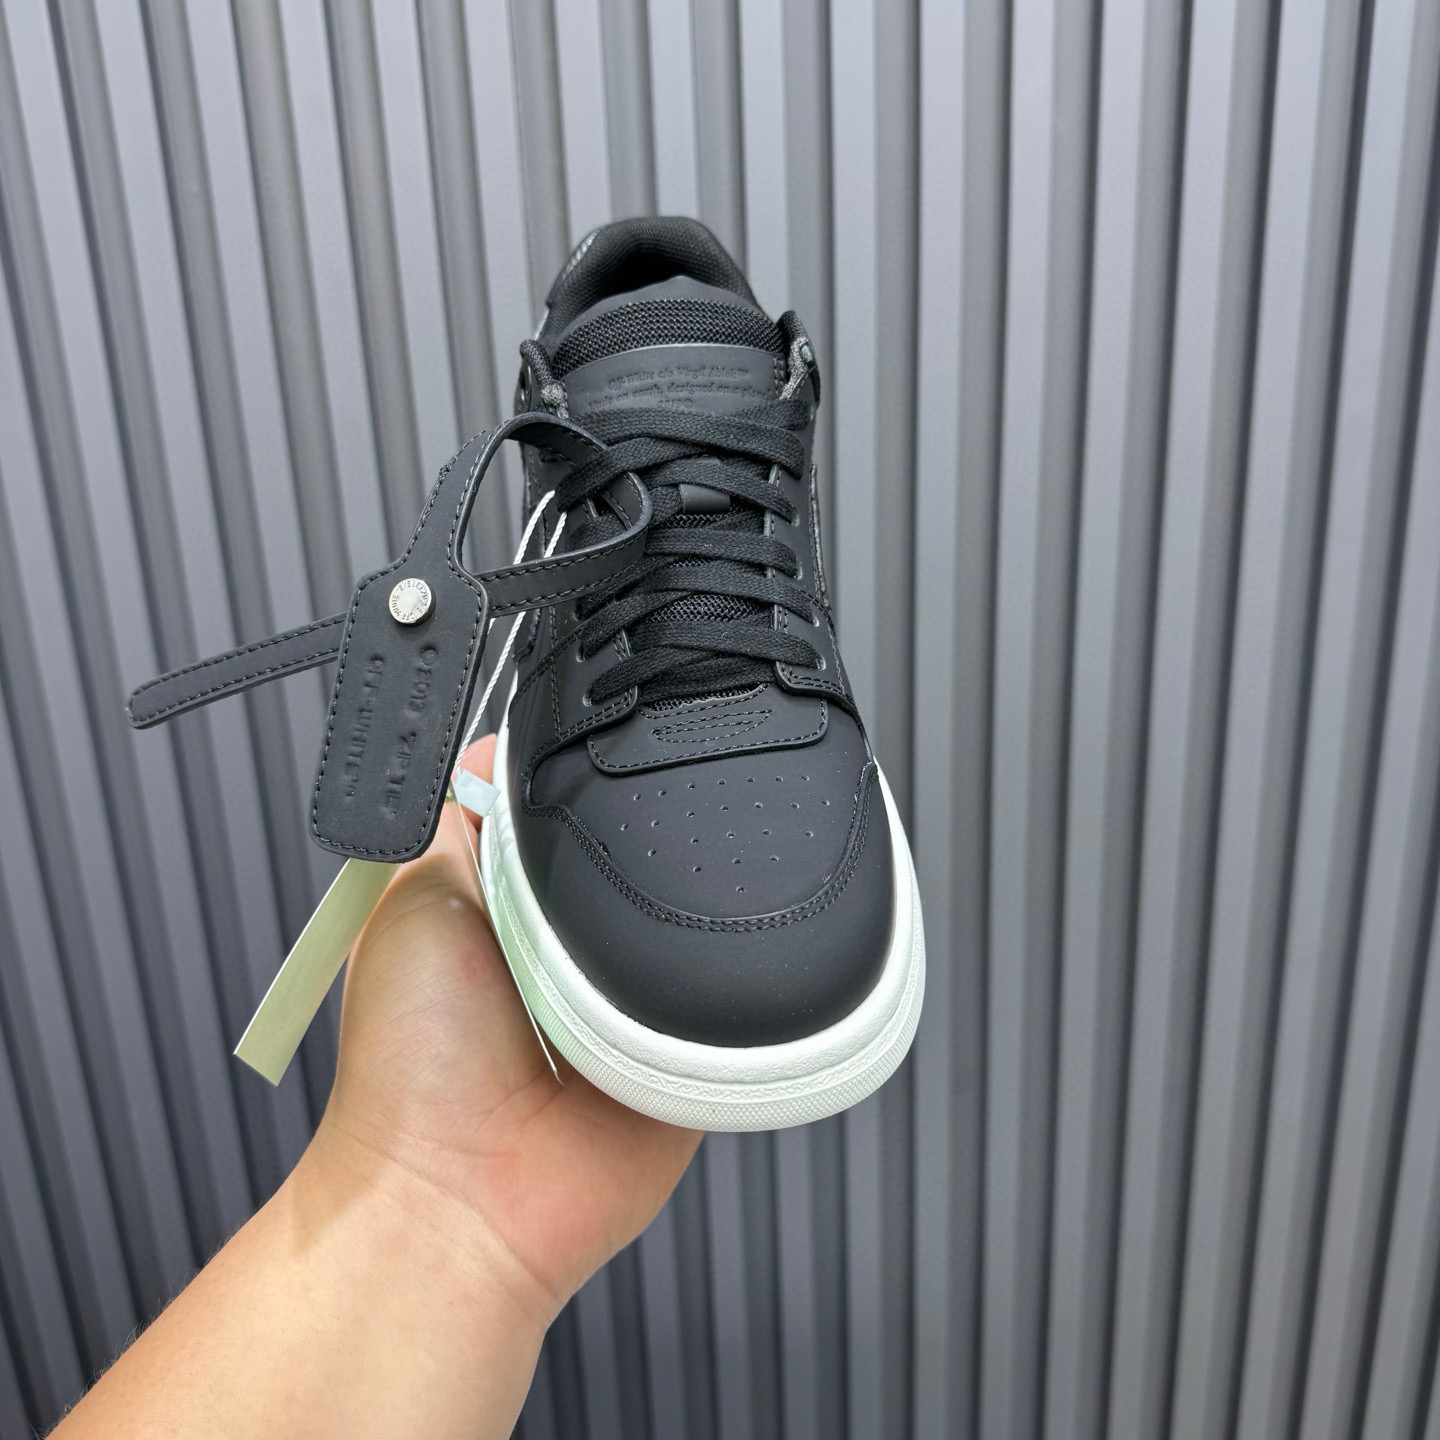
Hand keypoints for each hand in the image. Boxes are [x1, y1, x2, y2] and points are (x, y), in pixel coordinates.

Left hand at [310, 734, 701, 1322]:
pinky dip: (709, 973)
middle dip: (630, 838)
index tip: (595, 744)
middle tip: (619, 837)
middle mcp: (569, 948)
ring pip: (682, 911)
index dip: (576, 780)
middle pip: (629, 851)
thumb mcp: (409, 899)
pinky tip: (686, 965)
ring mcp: (630, 997)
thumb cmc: (409, 1064)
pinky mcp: (684, 1047)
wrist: (460, 1191)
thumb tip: (486, 751)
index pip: (561, 810)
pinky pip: (722, 988)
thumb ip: (457, 821)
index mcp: (505, 907)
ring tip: (634, 921)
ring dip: (667, 909)